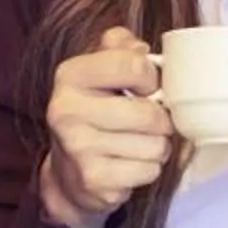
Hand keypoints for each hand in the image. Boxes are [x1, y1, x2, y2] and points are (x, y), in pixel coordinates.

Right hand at [36, 27, 176, 227]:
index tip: (148, 88)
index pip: (134, 65)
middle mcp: (66, 110)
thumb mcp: (99, 71)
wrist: (66, 173)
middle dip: (161, 121)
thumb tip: (143, 50)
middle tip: (151, 123)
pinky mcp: (93, 180)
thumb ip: (121, 48)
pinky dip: (148, 170)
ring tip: (139, 144)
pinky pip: (148, 171)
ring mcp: (77, 147)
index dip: (153, 78)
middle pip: (149, 113)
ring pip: (154, 145)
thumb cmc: (93, 113)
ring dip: (157, 147)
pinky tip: (129, 165)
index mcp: (70, 75)